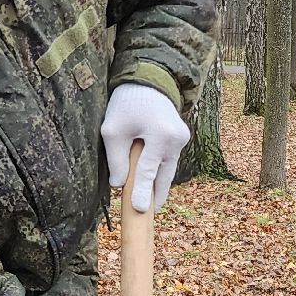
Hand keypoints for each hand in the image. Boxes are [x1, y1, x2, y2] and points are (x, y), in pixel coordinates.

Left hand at [101, 83, 189, 212]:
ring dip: (158, 182)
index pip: (148, 170)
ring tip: (150, 202)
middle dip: (156, 194)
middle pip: (164, 174)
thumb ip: (116, 159)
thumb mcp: (113, 129)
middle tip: (149, 213)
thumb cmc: (127, 103)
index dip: (141, 191)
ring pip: (168, 168)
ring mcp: (182, 138)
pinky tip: (152, 182)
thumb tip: (119, 185)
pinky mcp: (180, 137)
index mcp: (161, 134)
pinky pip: (168, 159)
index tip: (139, 209)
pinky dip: (159, 169)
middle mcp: (177, 138)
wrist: (148, 81)